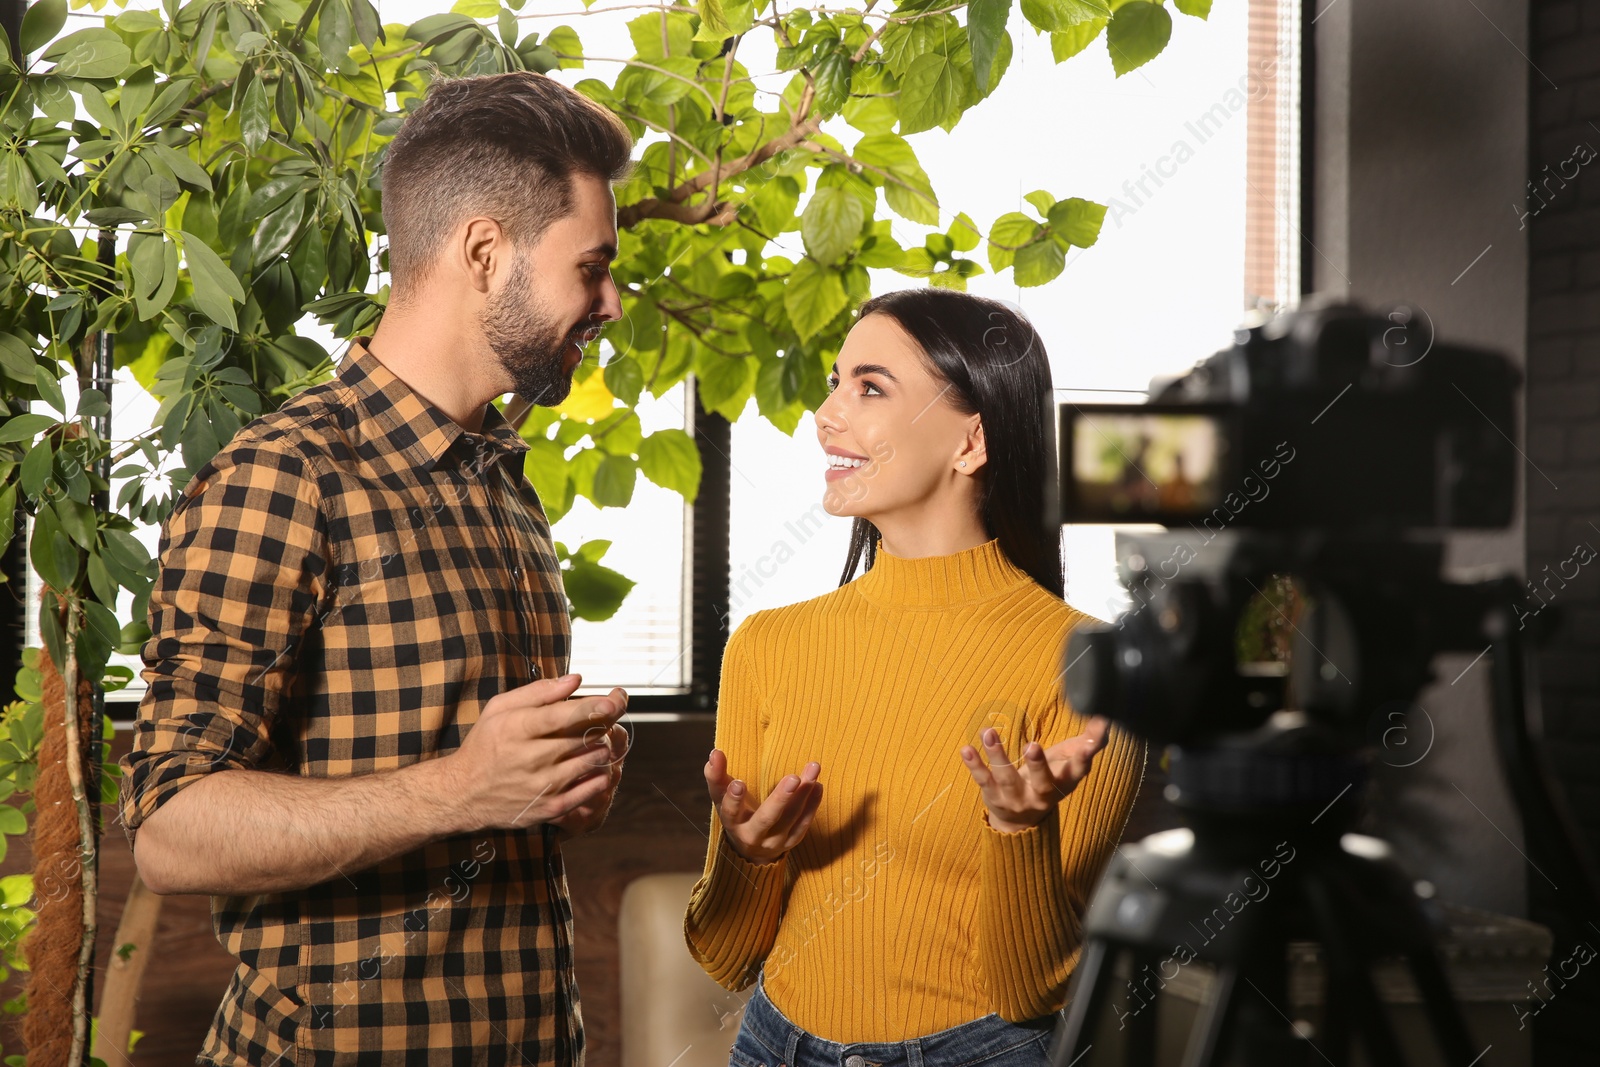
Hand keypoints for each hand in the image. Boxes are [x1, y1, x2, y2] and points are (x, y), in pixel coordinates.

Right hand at [442, 673, 629, 831]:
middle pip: (582, 738)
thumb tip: (576, 679)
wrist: (462, 793)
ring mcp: (541, 786)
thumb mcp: (500, 709)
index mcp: (517, 729)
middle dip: (602, 725)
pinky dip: (600, 777)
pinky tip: (596, 768)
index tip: (612, 701)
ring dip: (601, 749)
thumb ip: (539, 692)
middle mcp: (529, 758)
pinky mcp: (549, 808)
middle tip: (606, 719)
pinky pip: (590, 791)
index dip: (589, 708)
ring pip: (591, 762)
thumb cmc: (486, 744)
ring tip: (594, 743)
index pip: (560, 716)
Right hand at [703, 749, 821, 864]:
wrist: (750, 848)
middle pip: (766, 819)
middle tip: (793, 778)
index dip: (733, 799)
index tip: (738, 783)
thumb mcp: (721, 797)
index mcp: (732, 822)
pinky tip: (818, 785)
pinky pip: (803, 824)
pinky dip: (812, 805)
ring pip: (790, 819)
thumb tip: (715, 752)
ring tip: (813, 769)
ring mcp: (773, 841)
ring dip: (803, 794)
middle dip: (780, 799)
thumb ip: (716, 774)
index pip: (730, 811)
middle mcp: (752, 835)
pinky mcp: (791, 842)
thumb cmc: (735, 812)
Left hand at [959, 717, 1109, 833]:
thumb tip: (1105, 716)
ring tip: (988, 732)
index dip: (1084, 758)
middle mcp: (1042, 794)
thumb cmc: (1052, 778)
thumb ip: (1089, 741)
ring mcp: (1016, 798)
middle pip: (1043, 781)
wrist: (1022, 822)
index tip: (1089, 742)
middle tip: (1033, 745)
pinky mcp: (994, 797)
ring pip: (1007, 778)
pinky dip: (975, 765)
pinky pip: (983, 780)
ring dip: (997, 755)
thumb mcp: (1070, 762)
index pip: (1077, 771)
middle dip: (1038, 765)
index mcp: (1065, 783)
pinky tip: (966, 749)